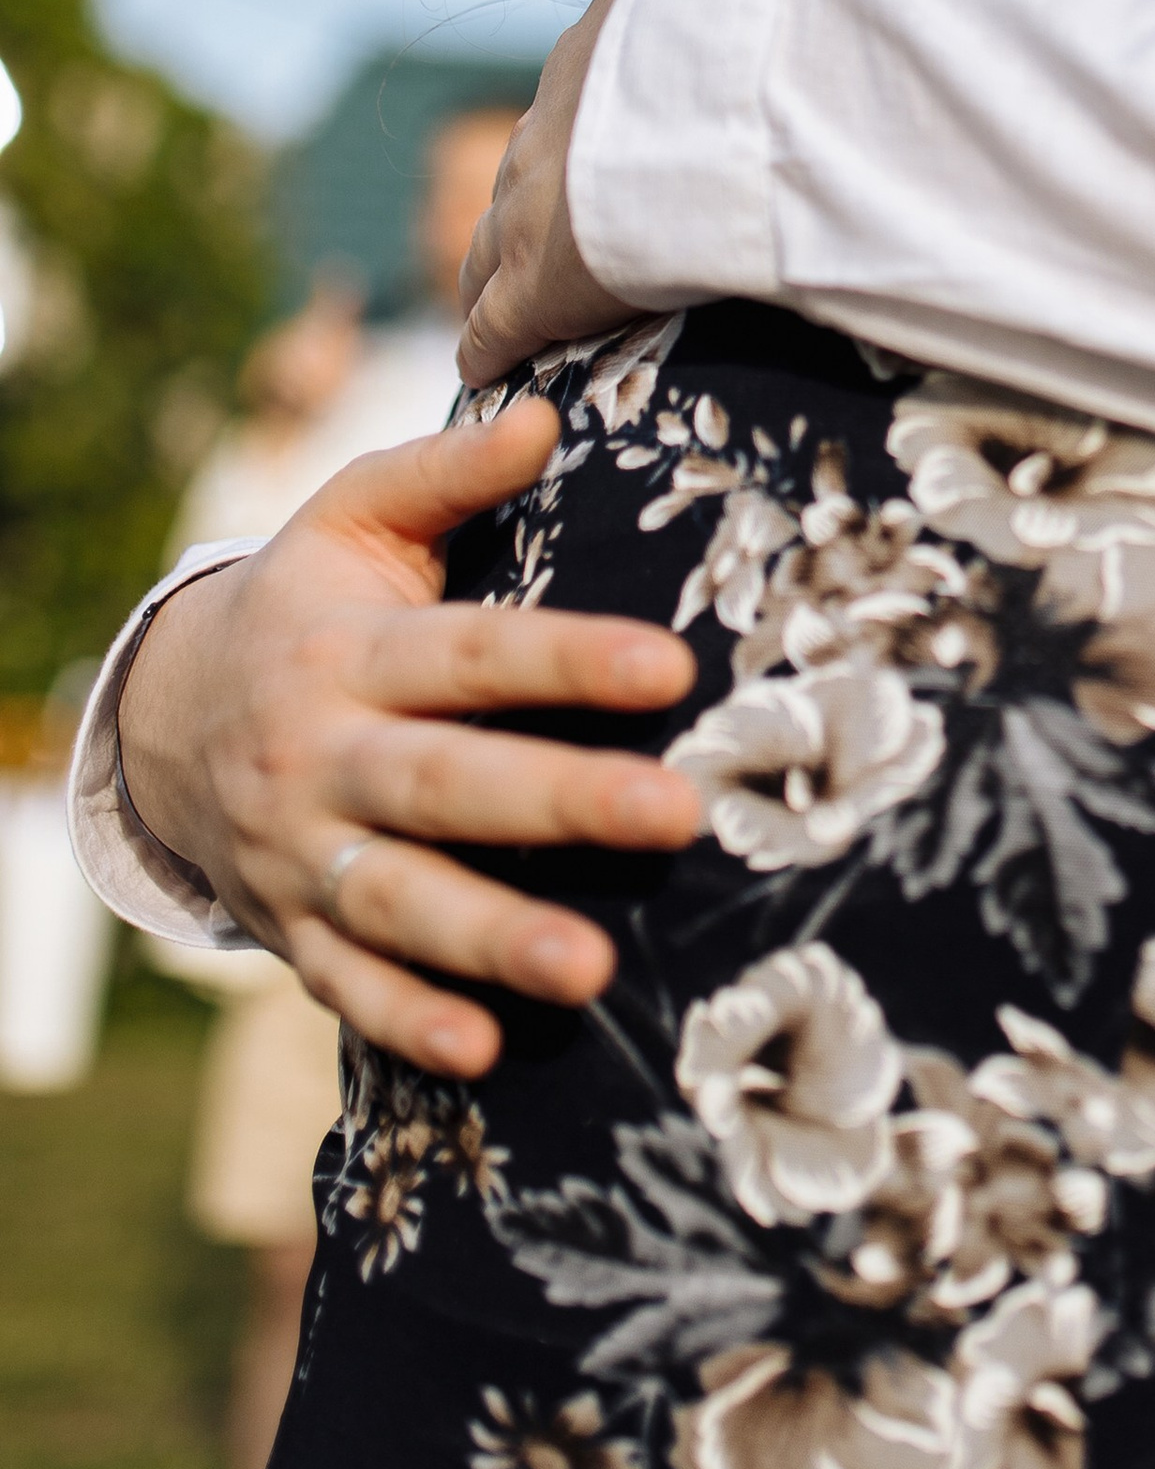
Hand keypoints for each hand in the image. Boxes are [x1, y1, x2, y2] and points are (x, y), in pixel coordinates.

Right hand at [119, 398, 700, 1074]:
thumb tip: (544, 418)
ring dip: (494, 938)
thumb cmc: (307, 604)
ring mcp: (304, 855)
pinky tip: (483, 1050)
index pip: (473, 654)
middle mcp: (324, 759)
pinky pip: (349, 987)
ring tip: (594, 968)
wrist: (165, 716)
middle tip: (676, 815)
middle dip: (561, 802)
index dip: (568, 659)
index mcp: (350, 654)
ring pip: (401, 902)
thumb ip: (446, 474)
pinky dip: (408, 1023)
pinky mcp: (295, 930)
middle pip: (446, 785)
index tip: (672, 666)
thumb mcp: (353, 519)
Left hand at [456, 0, 724, 382]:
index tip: (593, 171)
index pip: (572, 113)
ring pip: (485, 254)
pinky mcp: (532, 286)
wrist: (705, 102)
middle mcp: (548, 131)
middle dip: (520, 214)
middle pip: (516, 179)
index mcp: (595, 60)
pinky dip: (487, 348)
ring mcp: (530, 209)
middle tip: (530, 247)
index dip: (581, 149)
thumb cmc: (733, 27)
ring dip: (490, 281)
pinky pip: (492, 329)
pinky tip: (480, 368)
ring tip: (495, 309)